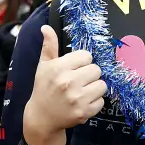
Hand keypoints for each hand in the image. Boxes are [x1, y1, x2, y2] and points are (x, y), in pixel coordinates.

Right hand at [23, 25, 106, 144]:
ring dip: (94, 88)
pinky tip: (82, 102)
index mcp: (58, 68)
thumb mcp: (43, 66)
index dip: (82, 62)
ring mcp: (77, 99)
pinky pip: (102, 101)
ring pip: (102, 85)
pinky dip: (95, 102)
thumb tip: (46, 27)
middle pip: (96, 69)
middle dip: (89, 74)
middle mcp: (68, 82)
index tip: (75, 68)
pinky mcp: (84, 112)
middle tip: (78, 81)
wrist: (42, 117)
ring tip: (82, 91)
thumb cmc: (43, 88)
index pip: (86, 56)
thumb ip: (49, 46)